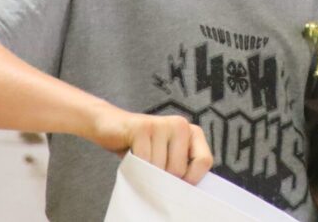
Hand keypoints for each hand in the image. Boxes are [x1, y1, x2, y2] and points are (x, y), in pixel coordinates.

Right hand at [92, 106, 212, 183]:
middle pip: (179, 169)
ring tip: (141, 161)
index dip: (190, 179)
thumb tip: (187, 195)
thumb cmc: (144, 147)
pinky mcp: (142, 128)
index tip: (176, 184)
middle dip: (163, 178)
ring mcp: (162, 124)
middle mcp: (181, 124)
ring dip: (147, 172)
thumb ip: (182, 167)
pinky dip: (136, 166)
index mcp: (192, 132)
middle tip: (152, 169)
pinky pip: (143, 161)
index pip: (204, 161)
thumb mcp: (168, 156)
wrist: (113, 126)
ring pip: (160, 167)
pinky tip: (132, 156)